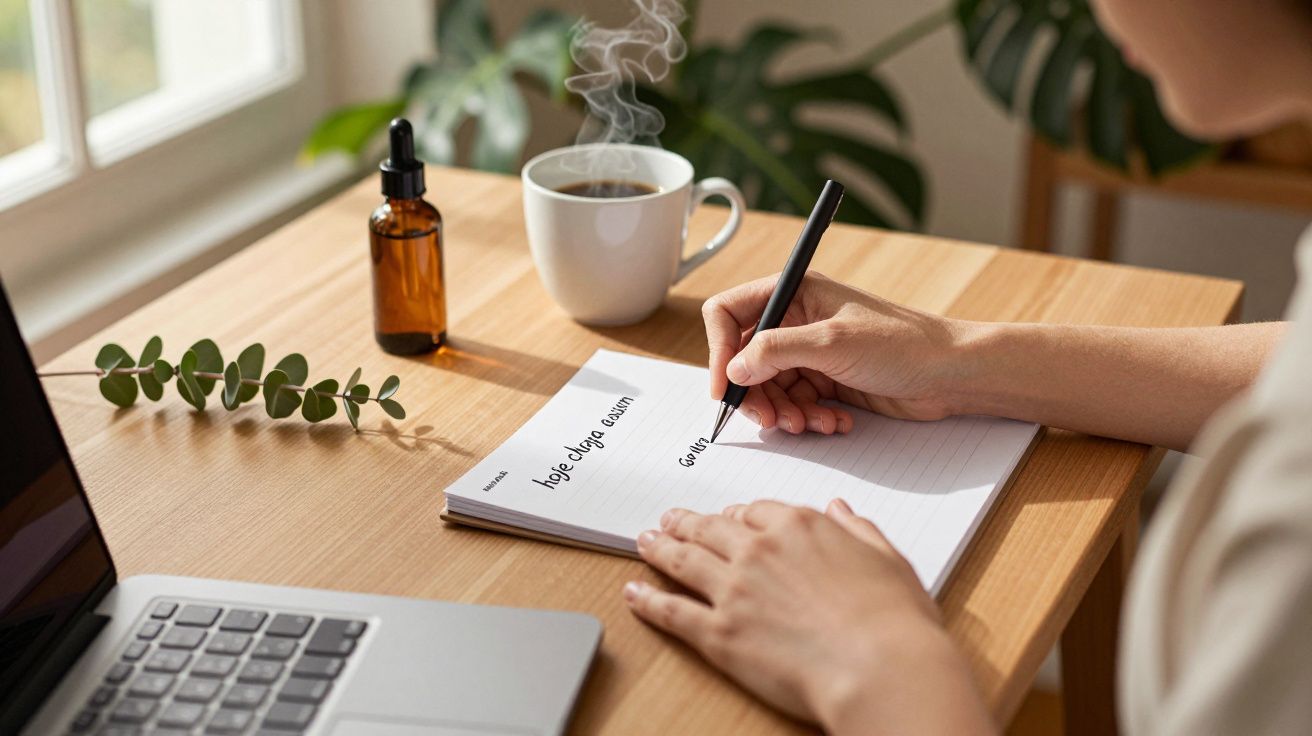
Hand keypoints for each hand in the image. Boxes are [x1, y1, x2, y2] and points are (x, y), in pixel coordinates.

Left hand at [624, 500, 994, 733]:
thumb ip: (858, 530)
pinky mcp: (719, 633)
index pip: (755, 512)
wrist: (882, 668)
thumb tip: (841, 510)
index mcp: (800, 527)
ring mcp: (734, 590)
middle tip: (669, 519)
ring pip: (683, 560)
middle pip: (710, 528)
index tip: (727, 517)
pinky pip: (672, 611)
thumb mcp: (887, 559)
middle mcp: (759, 550)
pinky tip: (635, 593)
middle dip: (686, 522)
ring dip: (660, 548)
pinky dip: (648, 601)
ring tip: (644, 541)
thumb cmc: (895, 622)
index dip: (736, 515)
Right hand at [702, 273, 969, 433]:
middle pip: (744, 359)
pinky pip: (795, 404)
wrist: (952, 375)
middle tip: (771, 420)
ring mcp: (811, 352)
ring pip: (769, 388)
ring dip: (784, 412)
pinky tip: (835, 422)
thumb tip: (733, 367)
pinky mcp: (826, 381)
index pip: (729, 314)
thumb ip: (776, 351)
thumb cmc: (904, 344)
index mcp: (794, 292)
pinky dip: (808, 418)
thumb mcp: (833, 343)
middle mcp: (797, 320)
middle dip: (755, 394)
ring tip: (810, 424)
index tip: (723, 387)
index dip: (718, 350)